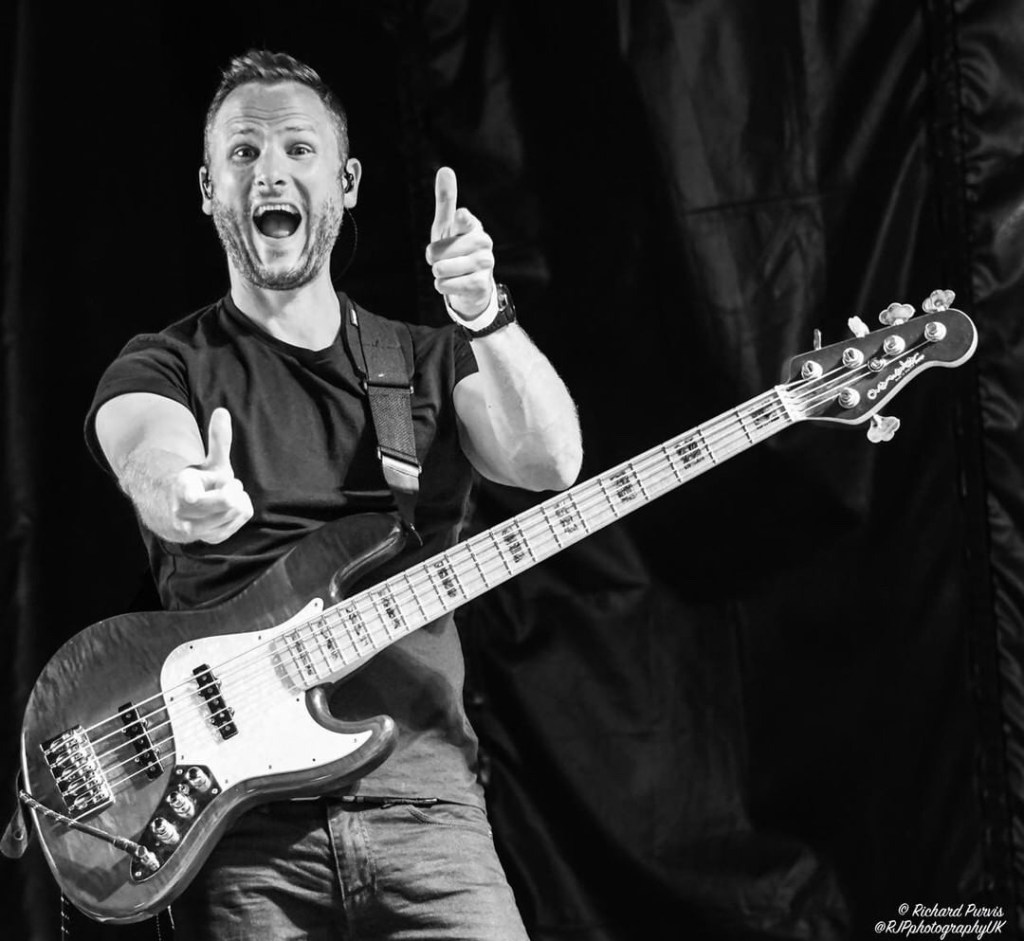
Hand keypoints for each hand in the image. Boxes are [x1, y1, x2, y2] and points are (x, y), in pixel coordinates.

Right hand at [170, 408, 252, 543]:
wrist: (176, 511)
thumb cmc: (197, 481)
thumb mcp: (209, 461)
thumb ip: (218, 440)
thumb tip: (223, 411)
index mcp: (180, 488)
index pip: (189, 494)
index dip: (193, 495)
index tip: (194, 495)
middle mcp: (184, 513)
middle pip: (228, 501)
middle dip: (232, 487)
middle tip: (223, 485)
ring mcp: (196, 530)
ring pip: (236, 509)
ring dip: (236, 498)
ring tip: (220, 497)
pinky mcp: (209, 539)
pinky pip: (241, 519)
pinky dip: (240, 510)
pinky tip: (227, 508)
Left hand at [425, 167, 494, 318]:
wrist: (471, 285)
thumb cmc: (455, 249)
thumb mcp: (446, 226)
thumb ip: (446, 201)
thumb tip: (446, 170)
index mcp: (473, 225)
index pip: (464, 219)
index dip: (459, 221)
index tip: (460, 219)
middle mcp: (483, 242)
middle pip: (439, 251)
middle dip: (432, 257)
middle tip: (440, 258)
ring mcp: (485, 264)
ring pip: (442, 269)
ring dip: (438, 273)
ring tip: (447, 271)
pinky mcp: (481, 284)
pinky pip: (447, 285)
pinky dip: (443, 286)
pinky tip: (451, 283)